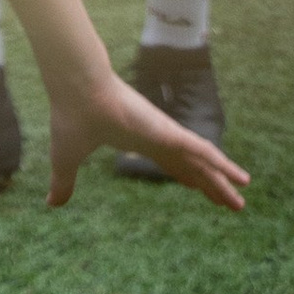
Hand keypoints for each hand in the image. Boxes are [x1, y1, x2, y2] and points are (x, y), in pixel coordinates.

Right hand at [45, 66, 247, 212]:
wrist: (75, 89)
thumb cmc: (71, 117)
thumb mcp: (66, 159)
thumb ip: (64, 183)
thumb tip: (51, 204)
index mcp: (138, 142)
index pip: (169, 165)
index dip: (186, 179)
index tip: (199, 190)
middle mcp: (158, 139)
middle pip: (191, 168)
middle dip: (210, 186)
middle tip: (231, 203)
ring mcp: (166, 135)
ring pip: (202, 164)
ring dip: (223, 182)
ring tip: (242, 198)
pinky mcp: (169, 132)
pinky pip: (203, 151)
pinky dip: (223, 164)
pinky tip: (240, 178)